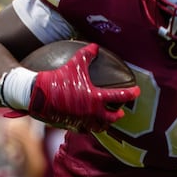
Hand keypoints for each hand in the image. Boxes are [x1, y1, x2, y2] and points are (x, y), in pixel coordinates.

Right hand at [18, 44, 140, 133]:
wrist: (39, 95)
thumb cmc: (58, 79)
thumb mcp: (74, 65)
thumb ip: (87, 55)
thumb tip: (95, 46)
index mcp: (96, 97)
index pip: (120, 97)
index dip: (131, 94)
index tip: (137, 91)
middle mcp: (92, 112)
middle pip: (112, 118)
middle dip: (118, 115)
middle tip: (120, 112)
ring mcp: (83, 120)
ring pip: (100, 126)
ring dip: (105, 123)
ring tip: (106, 119)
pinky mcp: (73, 125)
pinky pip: (86, 129)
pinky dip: (90, 127)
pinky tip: (89, 123)